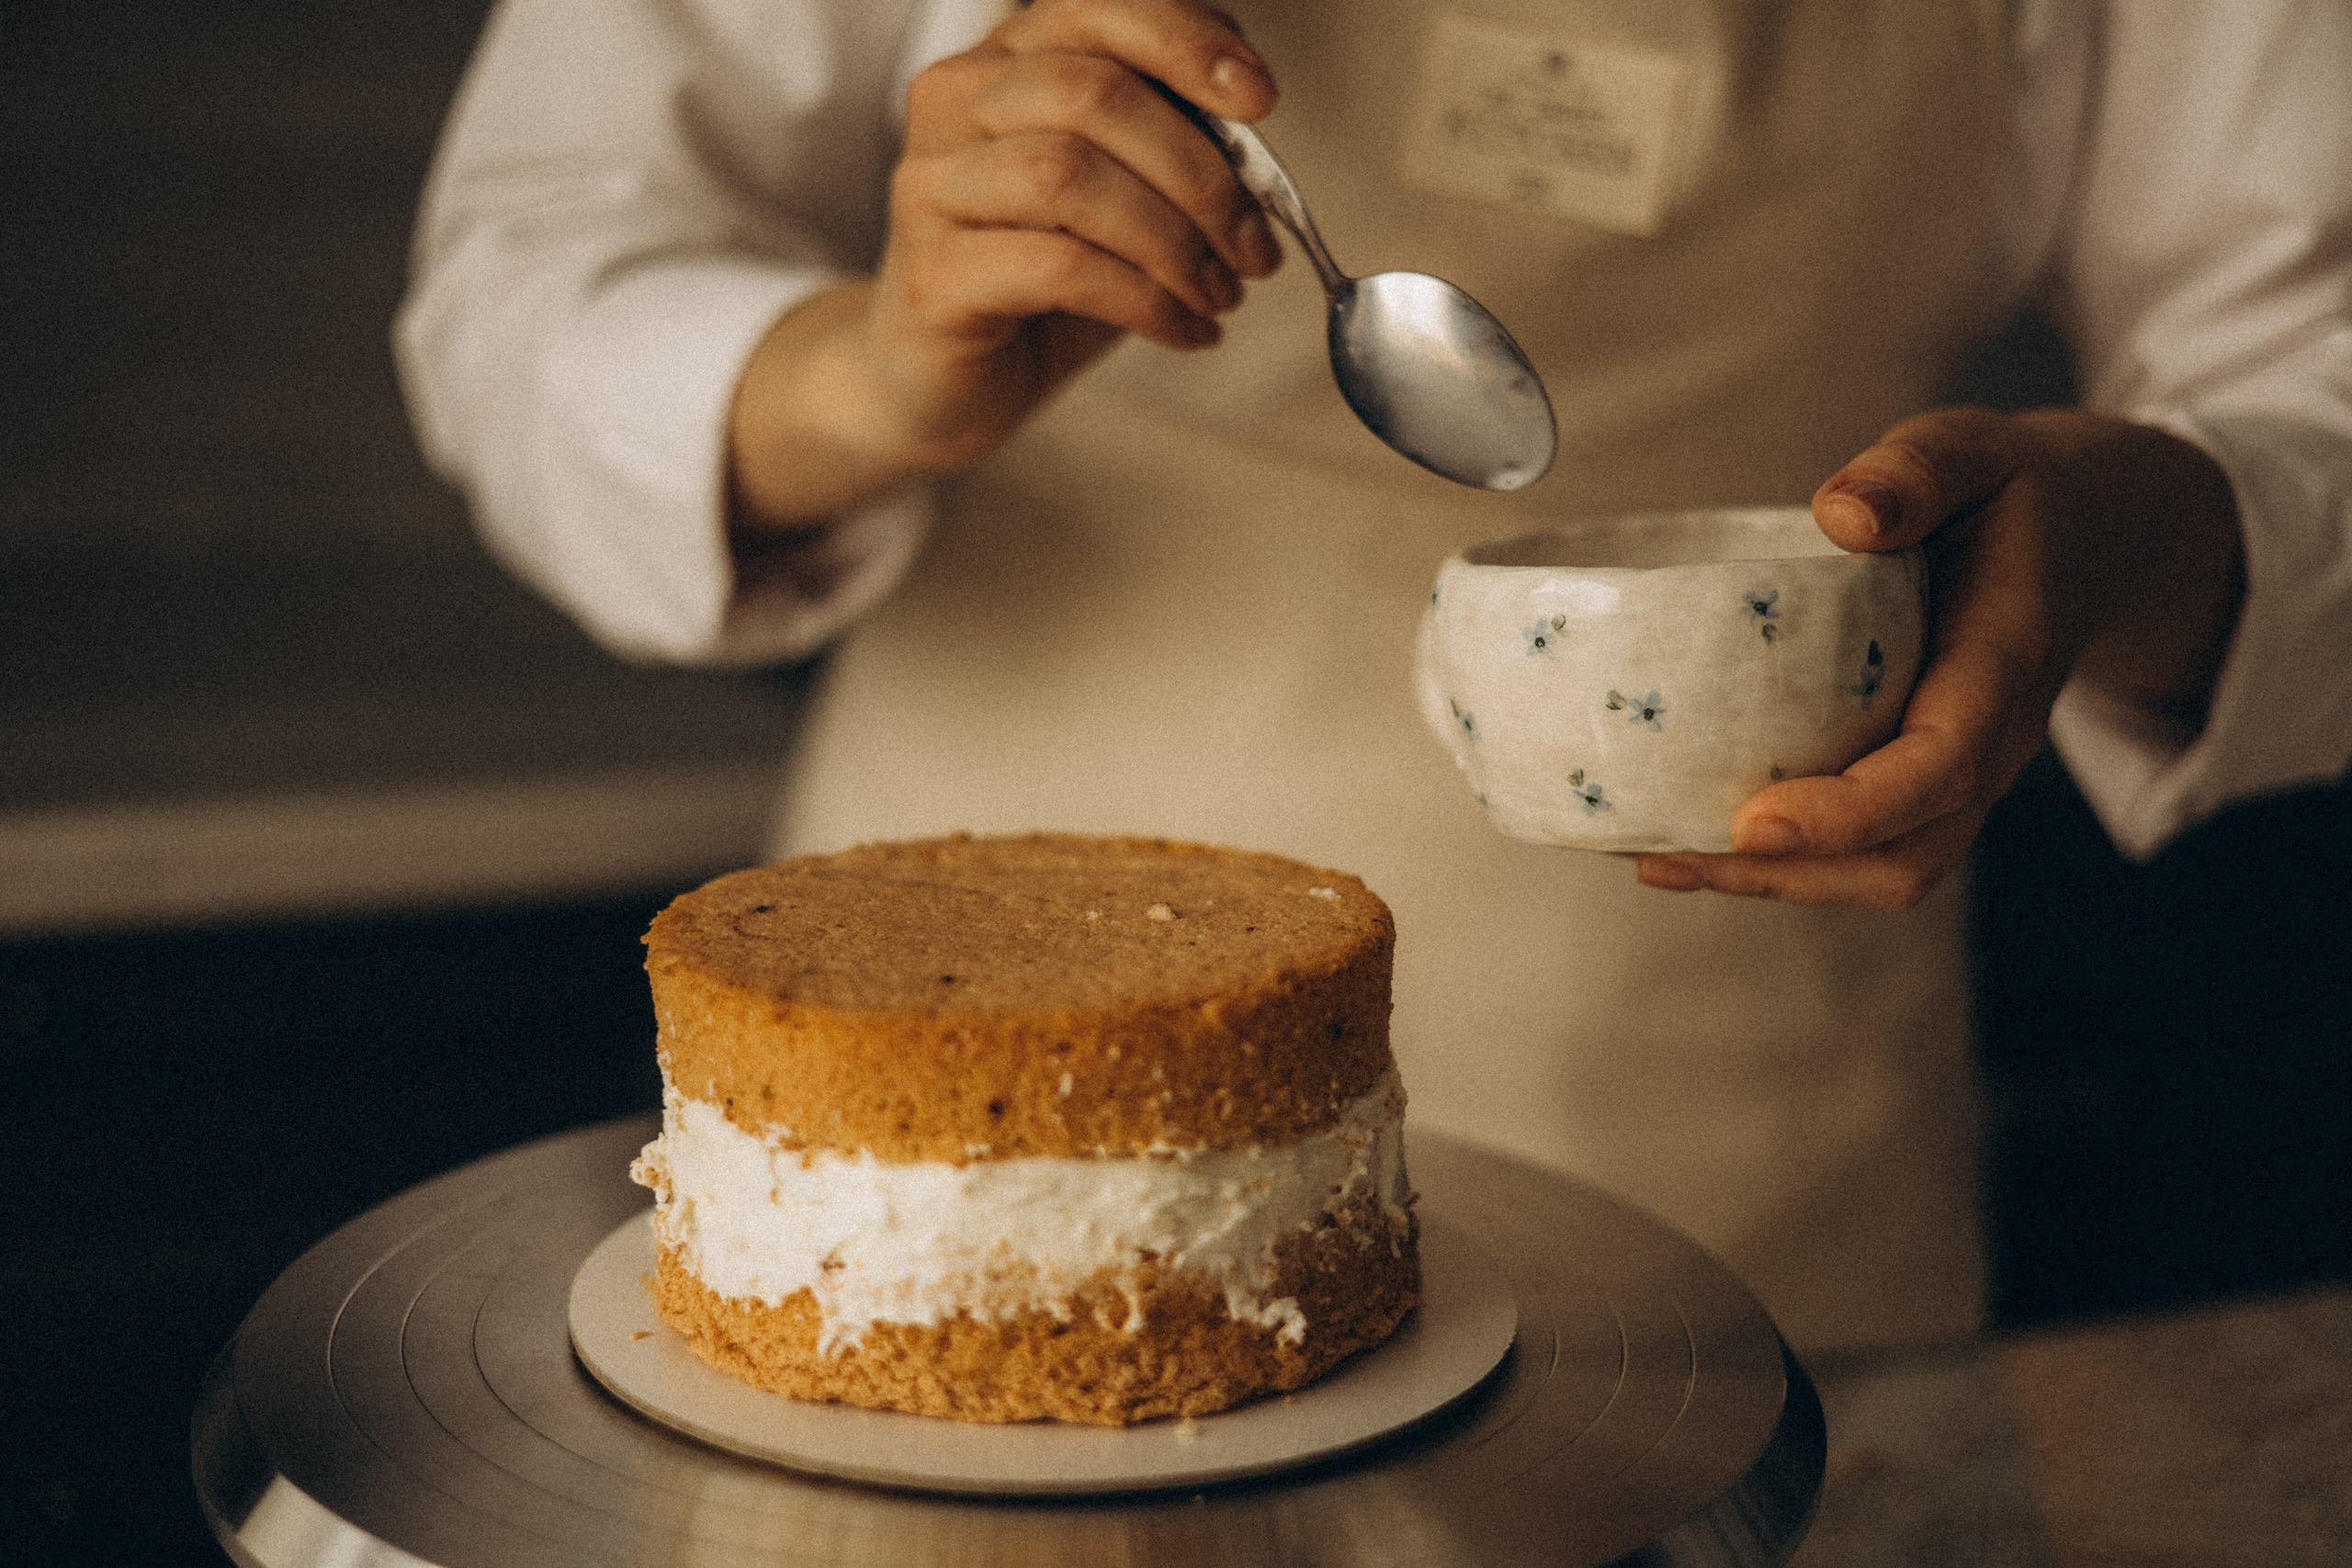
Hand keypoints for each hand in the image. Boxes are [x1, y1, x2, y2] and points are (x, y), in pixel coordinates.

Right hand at [728, 0, 1280, 529]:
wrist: (945, 387)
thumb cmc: (1041, 285)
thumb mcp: (1119, 197)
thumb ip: (1171, 146)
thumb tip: (1254, 142)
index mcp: (1004, 62)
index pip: (1096, 9)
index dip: (1186, 42)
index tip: (1260, 102)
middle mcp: (954, 104)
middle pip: (1093, 93)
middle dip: (1201, 174)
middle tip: (1256, 248)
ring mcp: (932, 186)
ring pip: (1070, 176)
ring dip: (1174, 242)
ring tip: (1220, 295)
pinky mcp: (932, 274)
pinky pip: (1058, 268)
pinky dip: (1145, 301)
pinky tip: (1185, 331)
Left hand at [1635, 407, 2243, 909]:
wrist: (2088, 534)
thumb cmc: (2013, 492)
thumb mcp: (1972, 448)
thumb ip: (1915, 471)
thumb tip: (1842, 511)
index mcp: (2004, 666)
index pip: (1940, 766)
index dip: (1850, 810)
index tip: (1754, 824)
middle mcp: (1991, 743)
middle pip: (1904, 854)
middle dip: (1790, 873)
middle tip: (1667, 855)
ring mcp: (1960, 775)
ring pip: (1882, 870)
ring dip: (1773, 883)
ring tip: (1659, 858)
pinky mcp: (1920, 781)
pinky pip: (1862, 849)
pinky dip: (1782, 861)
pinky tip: (1688, 838)